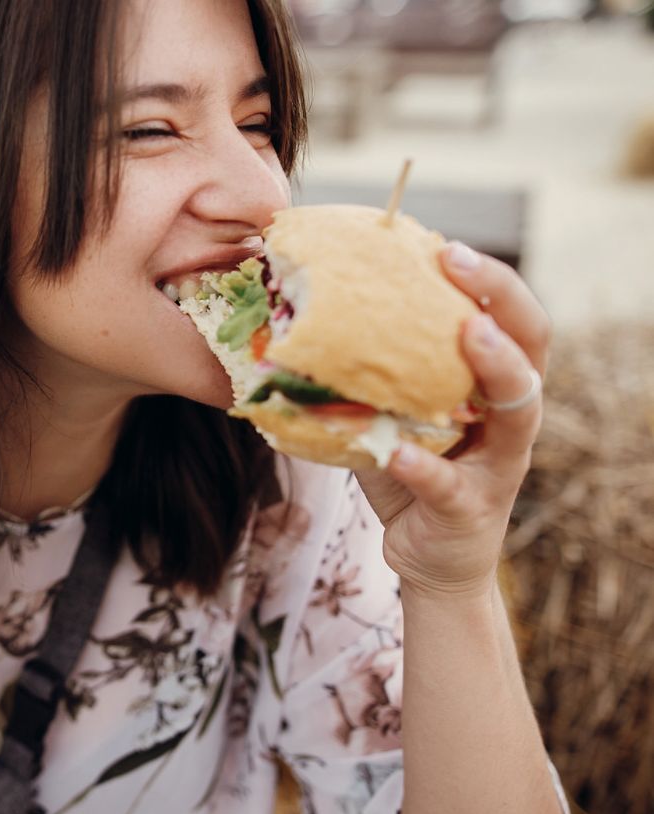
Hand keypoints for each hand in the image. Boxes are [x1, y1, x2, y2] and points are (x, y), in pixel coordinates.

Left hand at [355, 242, 548, 600]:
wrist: (429, 558)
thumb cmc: (410, 472)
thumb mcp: (389, 413)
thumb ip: (367, 372)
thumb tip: (293, 318)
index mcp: (494, 386)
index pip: (510, 318)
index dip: (488, 279)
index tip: (445, 245)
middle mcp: (512, 417)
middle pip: (531, 346)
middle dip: (500, 299)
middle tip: (458, 261)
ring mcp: (499, 464)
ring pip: (519, 411)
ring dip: (496, 367)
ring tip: (469, 335)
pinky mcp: (471, 509)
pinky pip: (450, 484)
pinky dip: (422, 467)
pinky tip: (394, 452)